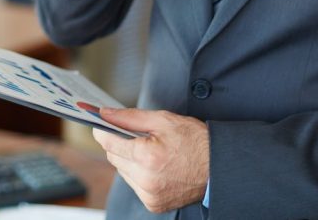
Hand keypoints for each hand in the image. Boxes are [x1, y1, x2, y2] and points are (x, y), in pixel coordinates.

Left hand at [92, 107, 209, 213]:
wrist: (218, 167)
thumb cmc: (195, 141)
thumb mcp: (163, 120)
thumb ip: (130, 117)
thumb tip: (105, 113)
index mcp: (147, 156)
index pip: (109, 142)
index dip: (102, 130)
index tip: (99, 123)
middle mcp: (145, 179)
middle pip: (113, 157)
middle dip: (118, 144)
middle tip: (133, 134)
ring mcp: (149, 195)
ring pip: (123, 172)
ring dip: (128, 160)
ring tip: (149, 150)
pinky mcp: (153, 204)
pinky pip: (134, 185)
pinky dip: (138, 174)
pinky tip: (154, 166)